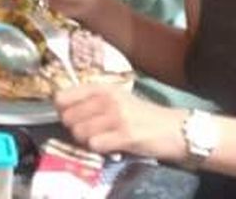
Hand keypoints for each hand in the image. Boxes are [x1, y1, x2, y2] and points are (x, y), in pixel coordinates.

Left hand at [55, 83, 186, 161]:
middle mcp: (107, 99)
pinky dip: (99, 149)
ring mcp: (116, 117)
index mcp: (102, 88)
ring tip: (101, 138)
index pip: (63, 97)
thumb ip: (91, 101)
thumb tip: (62, 110)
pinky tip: (110, 146)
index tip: (70, 117)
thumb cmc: (142, 114)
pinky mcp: (125, 135)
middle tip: (89, 132)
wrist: (173, 128)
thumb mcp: (116, 99)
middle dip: (74, 128)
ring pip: (79, 133)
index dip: (62, 110)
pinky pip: (95, 145)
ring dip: (87, 140)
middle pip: (68, 118)